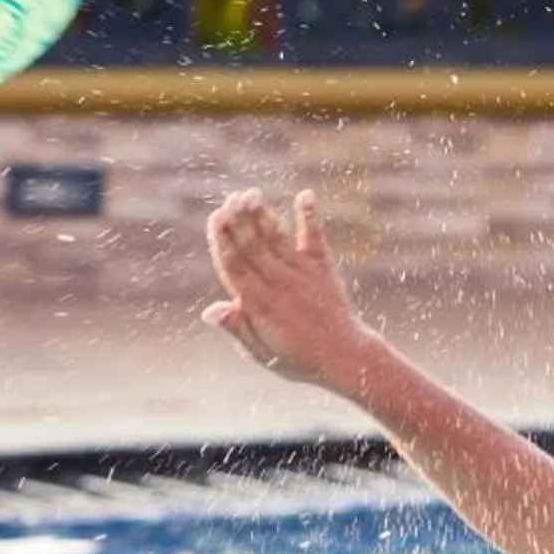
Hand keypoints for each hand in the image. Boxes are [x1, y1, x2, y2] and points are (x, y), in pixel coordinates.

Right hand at [202, 189, 376, 389]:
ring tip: (250, 193)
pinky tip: (305, 194)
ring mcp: (302, 273)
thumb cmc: (298, 360)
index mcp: (259, 305)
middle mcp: (279, 284)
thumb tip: (208, 311)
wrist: (345, 358)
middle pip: (253, 247)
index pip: (235, 266)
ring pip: (277, 238)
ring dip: (263, 215)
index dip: (223, 240)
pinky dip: (309, 216)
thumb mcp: (262, 353)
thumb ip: (237, 328)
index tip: (215, 218)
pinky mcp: (322, 268)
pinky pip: (314, 237)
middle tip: (229, 199)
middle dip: (238, 221)